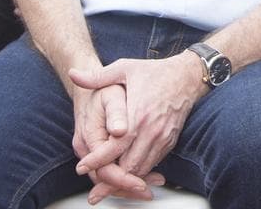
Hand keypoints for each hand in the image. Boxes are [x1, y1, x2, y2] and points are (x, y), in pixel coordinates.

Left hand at [69, 54, 205, 201]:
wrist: (187, 76)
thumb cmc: (155, 72)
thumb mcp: (124, 69)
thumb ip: (97, 76)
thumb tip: (72, 74)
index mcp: (138, 115)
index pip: (114, 146)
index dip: (97, 160)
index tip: (81, 167)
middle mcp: (151, 130)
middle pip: (128, 165)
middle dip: (110, 181)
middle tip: (94, 192)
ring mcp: (162, 138)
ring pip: (142, 169)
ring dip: (125, 180)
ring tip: (107, 190)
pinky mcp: (169, 141)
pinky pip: (153, 163)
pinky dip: (139, 172)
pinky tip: (127, 175)